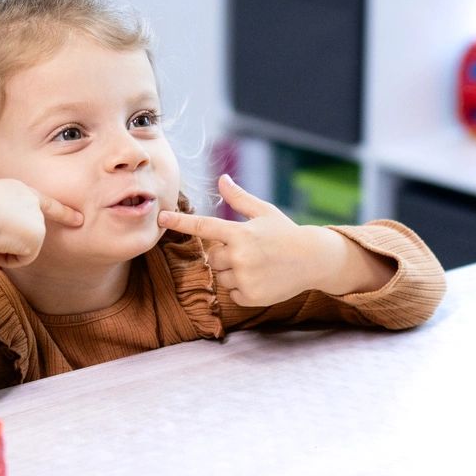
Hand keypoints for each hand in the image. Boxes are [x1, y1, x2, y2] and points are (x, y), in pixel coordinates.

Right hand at [0, 178, 83, 293]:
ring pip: (22, 247)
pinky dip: (8, 258)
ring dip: (3, 250)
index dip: (61, 212)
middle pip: (27, 232)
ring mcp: (36, 215)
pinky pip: (22, 258)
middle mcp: (28, 197)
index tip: (78, 219)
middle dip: (13, 243)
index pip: (38, 202)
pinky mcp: (38, 233)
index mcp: (10, 188)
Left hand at [158, 175, 357, 306]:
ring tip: (259, 265)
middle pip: (212, 258)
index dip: (180, 222)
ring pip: (222, 276)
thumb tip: (222, 179)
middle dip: (225, 255)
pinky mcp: (251, 296)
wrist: (313, 260)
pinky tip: (262, 279)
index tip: (161, 218)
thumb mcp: (264, 212)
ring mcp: (245, 277)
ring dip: (235, 272)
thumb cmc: (285, 233)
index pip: (204, 226)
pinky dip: (244, 288)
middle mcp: (240, 255)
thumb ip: (239, 199)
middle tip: (250, 251)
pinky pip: (233, 293)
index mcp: (240, 232)